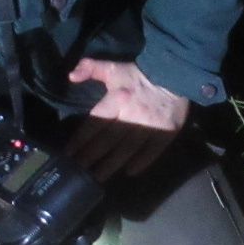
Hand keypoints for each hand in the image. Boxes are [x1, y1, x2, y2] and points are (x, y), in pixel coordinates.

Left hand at [63, 58, 188, 179]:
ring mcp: (150, 126)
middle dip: (91, 157)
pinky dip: (142, 162)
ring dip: (112, 164)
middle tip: (79, 173)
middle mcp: (131, 115)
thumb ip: (90, 68)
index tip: (69, 155)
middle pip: (108, 141)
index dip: (80, 141)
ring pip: (127, 149)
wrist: (175, 72)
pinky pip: (153, 151)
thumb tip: (71, 76)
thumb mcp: (113, 66)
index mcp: (116, 100)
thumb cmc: (139, 74)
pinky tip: (130, 171)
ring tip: (98, 178)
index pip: (94, 124)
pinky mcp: (166, 132)